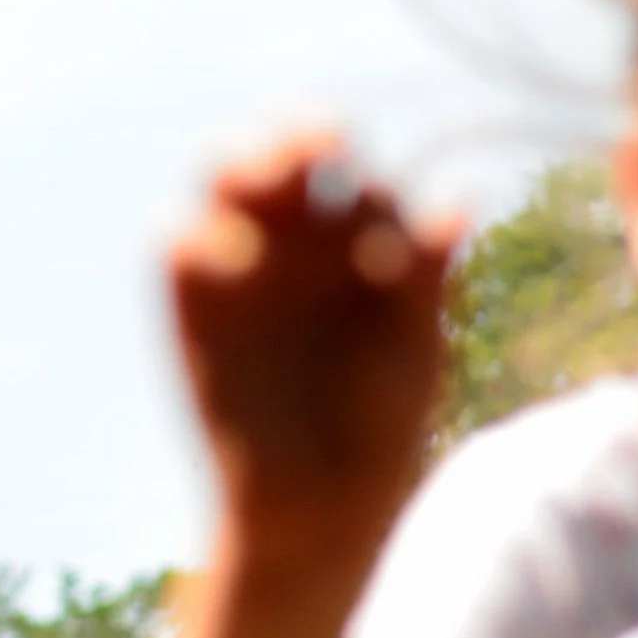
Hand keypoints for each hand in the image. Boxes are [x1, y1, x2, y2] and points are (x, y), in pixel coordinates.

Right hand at [170, 136, 455, 583]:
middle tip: (323, 141)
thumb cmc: (378, 424)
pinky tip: (235, 257)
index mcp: (358, 241)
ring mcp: (241, 259)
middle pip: (286, 152)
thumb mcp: (410, 346)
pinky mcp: (191, 298)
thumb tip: (460, 199)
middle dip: (298, 133)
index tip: (385, 206)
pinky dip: (198, 235)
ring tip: (270, 175)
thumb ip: (420, 273)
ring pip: (227, 172)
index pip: (356, 177)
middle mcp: (296, 235)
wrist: (315, 505)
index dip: (367, 183)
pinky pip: (177, 240)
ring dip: (245, 159)